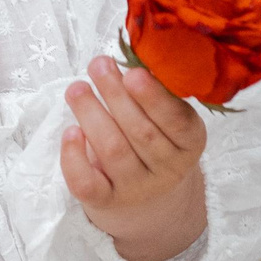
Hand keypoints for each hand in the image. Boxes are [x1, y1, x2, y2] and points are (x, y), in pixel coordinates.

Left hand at [60, 54, 208, 260]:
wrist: (149, 196)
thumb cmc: (155, 138)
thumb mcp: (167, 117)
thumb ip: (152, 91)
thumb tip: (125, 59)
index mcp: (190, 141)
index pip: (176, 120)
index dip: (154, 97)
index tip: (133, 72)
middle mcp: (168, 169)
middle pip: (140, 132)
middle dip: (115, 95)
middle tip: (98, 66)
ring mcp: (137, 188)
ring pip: (113, 151)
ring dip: (91, 114)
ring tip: (76, 88)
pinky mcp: (107, 201)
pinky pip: (88, 183)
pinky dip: (74, 157)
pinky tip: (70, 131)